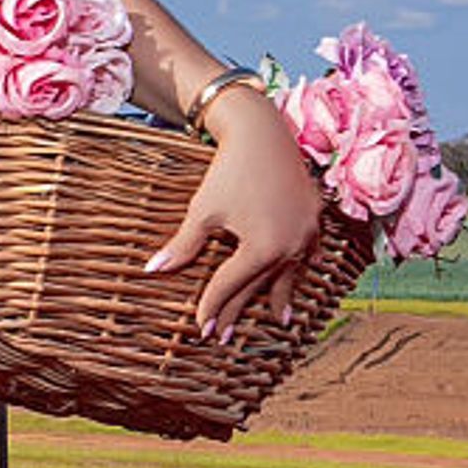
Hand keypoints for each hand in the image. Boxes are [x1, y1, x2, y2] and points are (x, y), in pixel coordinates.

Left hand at [144, 93, 327, 339]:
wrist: (263, 132)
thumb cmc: (228, 171)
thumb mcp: (203, 211)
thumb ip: (183, 246)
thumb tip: (153, 270)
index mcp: (261, 248)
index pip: (230, 284)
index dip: (212, 305)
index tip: (200, 327)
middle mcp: (290, 246)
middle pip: (258, 286)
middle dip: (239, 310)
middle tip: (223, 336)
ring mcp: (306, 233)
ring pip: (289, 274)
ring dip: (279, 297)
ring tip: (277, 321)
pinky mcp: (314, 219)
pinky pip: (307, 253)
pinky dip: (300, 268)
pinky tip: (300, 276)